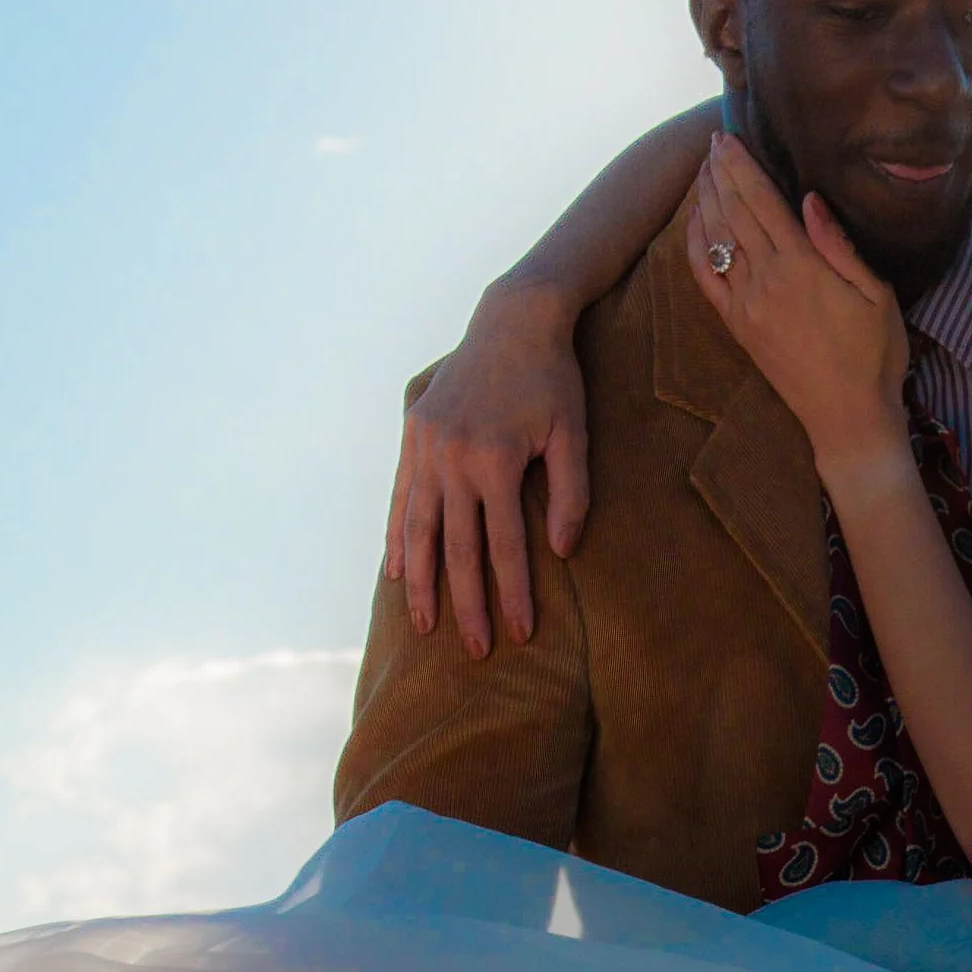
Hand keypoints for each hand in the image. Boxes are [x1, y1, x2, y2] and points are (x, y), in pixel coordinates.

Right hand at [384, 283, 589, 656]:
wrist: (512, 320)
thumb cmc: (554, 381)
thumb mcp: (574, 434)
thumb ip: (571, 494)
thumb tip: (560, 552)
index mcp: (495, 461)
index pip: (504, 547)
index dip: (513, 595)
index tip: (520, 634)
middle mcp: (453, 458)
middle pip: (458, 549)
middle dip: (466, 604)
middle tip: (474, 651)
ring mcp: (427, 447)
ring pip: (418, 529)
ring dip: (421, 582)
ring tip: (424, 625)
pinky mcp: (413, 436)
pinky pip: (401, 498)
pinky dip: (398, 537)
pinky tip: (397, 571)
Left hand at [686, 136, 909, 479]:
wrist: (848, 420)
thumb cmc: (874, 357)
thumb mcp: (877, 296)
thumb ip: (840, 245)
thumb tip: (809, 199)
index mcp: (801, 267)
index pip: (760, 201)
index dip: (741, 166)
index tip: (727, 138)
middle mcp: (765, 280)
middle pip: (732, 212)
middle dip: (719, 173)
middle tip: (712, 144)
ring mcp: (745, 304)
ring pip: (715, 238)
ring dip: (706, 199)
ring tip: (705, 170)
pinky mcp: (737, 326)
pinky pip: (706, 276)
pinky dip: (696, 243)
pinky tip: (696, 221)